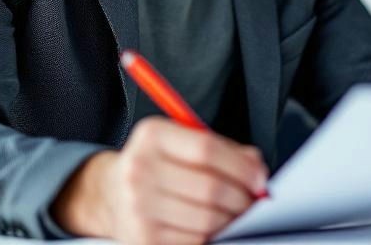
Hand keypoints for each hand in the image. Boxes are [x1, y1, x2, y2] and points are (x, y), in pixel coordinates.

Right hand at [51, 117, 267, 243]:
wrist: (110, 194)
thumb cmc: (157, 165)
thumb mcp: (181, 142)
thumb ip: (223, 150)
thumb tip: (257, 171)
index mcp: (152, 136)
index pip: (207, 149)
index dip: (242, 167)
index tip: (260, 179)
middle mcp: (139, 169)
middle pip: (210, 188)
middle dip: (242, 199)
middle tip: (253, 202)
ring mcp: (137, 207)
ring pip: (206, 220)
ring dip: (231, 222)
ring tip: (235, 216)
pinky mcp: (142, 239)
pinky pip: (194, 241)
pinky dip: (212, 237)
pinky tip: (214, 229)